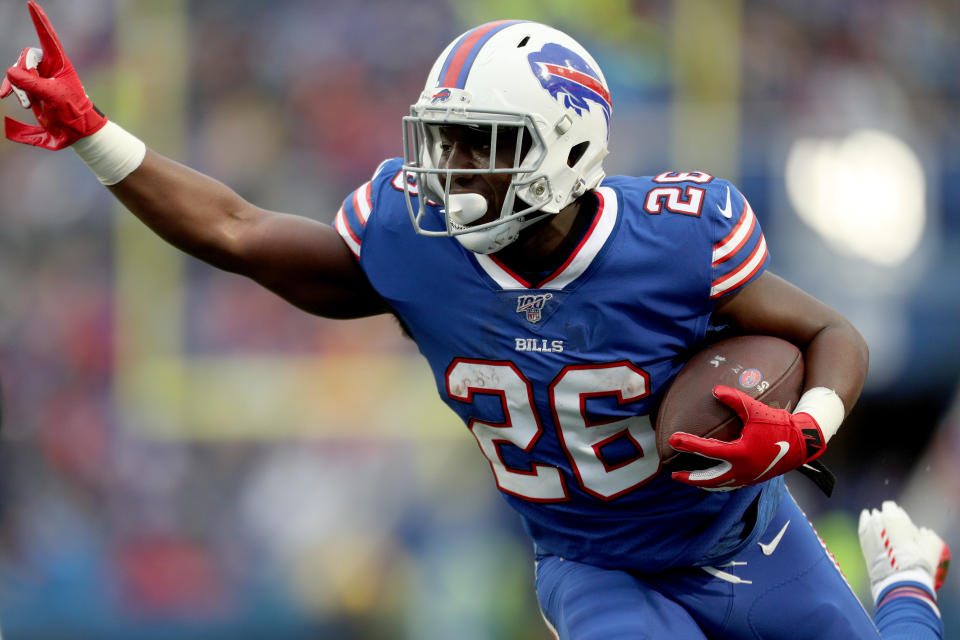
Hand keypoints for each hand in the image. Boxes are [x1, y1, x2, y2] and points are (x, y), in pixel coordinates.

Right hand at [1, 1, 106, 149]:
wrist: (75, 130)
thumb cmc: (72, 110)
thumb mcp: (53, 96)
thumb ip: (32, 84)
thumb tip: (10, 72)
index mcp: (59, 62)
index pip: (48, 37)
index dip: (39, 20)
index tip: (32, 4)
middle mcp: (49, 66)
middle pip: (26, 57)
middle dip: (24, 73)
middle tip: (30, 94)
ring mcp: (39, 77)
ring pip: (18, 70)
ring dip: (17, 86)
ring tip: (27, 104)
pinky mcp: (32, 88)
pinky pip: (14, 81)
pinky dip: (9, 87)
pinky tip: (3, 95)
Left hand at [668, 385, 825, 490]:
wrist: (803, 442)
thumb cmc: (779, 424)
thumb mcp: (756, 410)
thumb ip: (735, 399)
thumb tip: (715, 390)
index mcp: (740, 453)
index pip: (707, 450)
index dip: (688, 444)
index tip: (672, 440)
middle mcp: (742, 470)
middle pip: (710, 478)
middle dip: (690, 478)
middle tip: (674, 474)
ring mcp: (748, 477)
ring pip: (720, 485)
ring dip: (703, 483)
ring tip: (689, 480)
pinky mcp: (754, 479)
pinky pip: (731, 485)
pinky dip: (718, 484)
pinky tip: (713, 480)